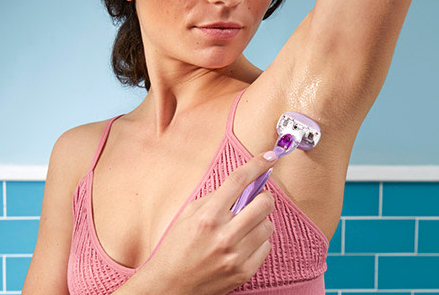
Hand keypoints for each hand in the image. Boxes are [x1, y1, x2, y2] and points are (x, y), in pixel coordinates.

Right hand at [120, 153, 277, 294]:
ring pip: (268, 226)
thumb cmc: (175, 250)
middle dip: (264, 197)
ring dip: (260, 222)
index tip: (268, 157)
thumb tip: (242, 185)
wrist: (170, 287)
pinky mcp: (244, 271)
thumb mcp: (186, 217)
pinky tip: (242, 245)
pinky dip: (258, 242)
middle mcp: (224, 236)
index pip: (238, 182)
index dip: (257, 165)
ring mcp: (236, 255)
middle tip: (256, 199)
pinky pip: (266, 247)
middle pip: (263, 203)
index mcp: (207, 217)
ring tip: (243, 227)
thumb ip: (213, 200)